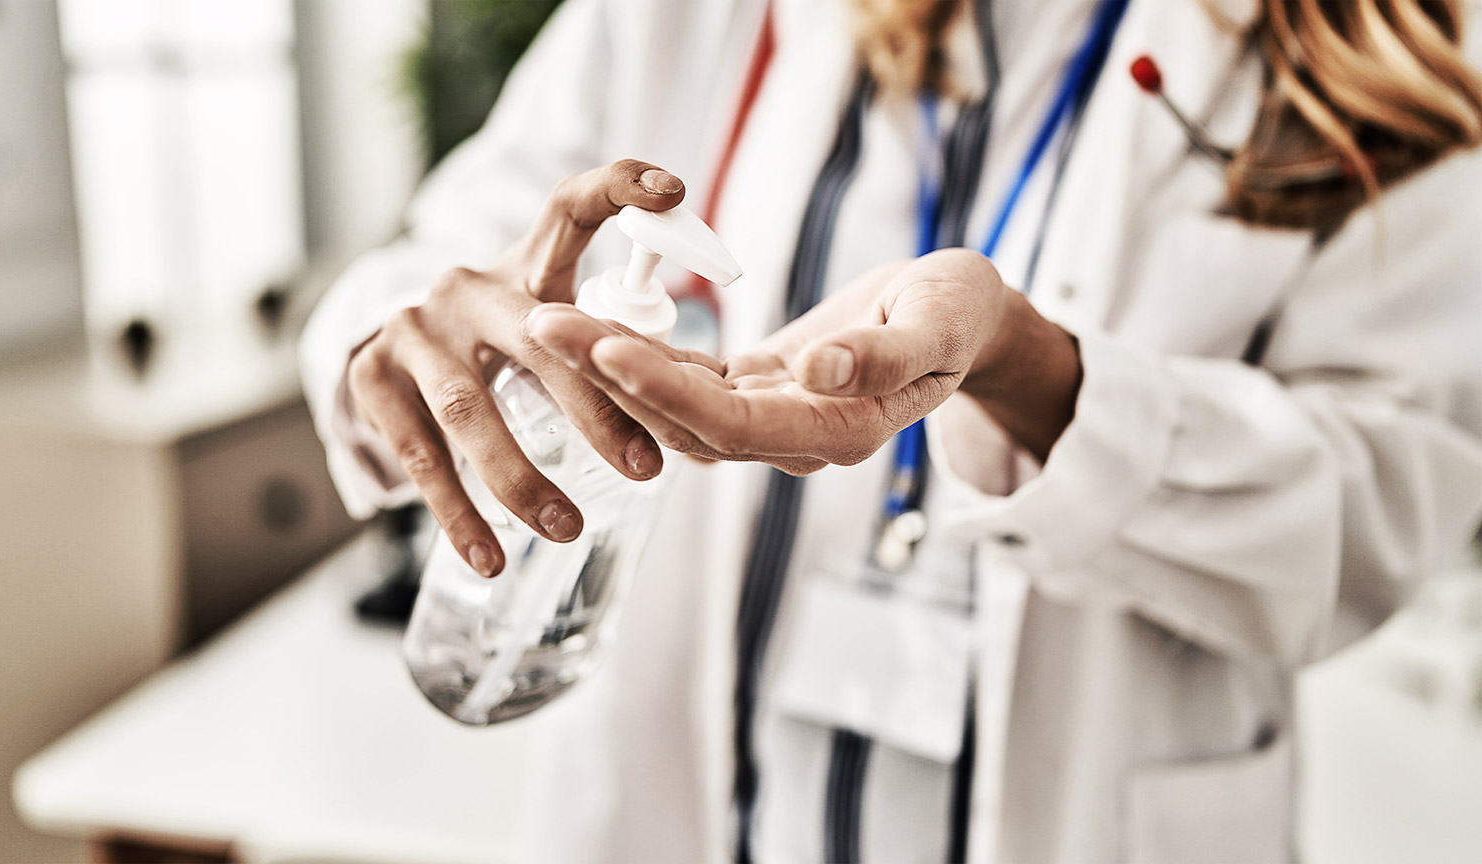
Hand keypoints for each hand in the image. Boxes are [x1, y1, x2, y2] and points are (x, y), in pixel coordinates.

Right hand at [346, 160, 710, 575]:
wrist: (387, 355)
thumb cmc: (500, 345)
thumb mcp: (551, 326)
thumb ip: (614, 347)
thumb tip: (708, 386)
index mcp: (527, 268)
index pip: (572, 208)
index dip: (619, 188)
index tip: (672, 190)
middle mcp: (468, 287)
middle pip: (536, 339)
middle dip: (593, 407)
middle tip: (644, 469)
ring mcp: (414, 329)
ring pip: (470, 408)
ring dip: (520, 478)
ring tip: (567, 531)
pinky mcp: (371, 376)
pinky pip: (419, 454)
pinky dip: (456, 513)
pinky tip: (489, 555)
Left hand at [529, 248, 1080, 475]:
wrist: (959, 317)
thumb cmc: (958, 313)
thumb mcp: (940, 322)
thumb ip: (886, 355)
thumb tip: (819, 370)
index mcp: (839, 430)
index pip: (734, 424)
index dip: (666, 392)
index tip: (605, 349)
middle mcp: (795, 436)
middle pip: (685, 421)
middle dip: (610, 378)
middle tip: (542, 327)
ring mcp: (772, 417)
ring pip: (674, 407)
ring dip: (610, 370)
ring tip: (548, 324)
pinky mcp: (756, 388)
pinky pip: (687, 382)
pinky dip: (639, 358)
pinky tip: (591, 328)